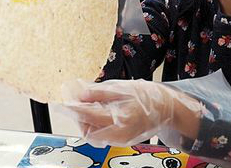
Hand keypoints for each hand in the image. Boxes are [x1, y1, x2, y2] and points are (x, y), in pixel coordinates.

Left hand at [61, 79, 201, 147]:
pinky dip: (94, 127)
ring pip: (94, 136)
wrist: (164, 108)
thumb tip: (80, 94)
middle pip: (89, 130)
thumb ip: (100, 92)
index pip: (91, 115)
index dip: (75, 109)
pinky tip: (95, 116)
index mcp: (122, 117)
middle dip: (78, 118)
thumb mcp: (122, 88)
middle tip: (74, 104)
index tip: (65, 103)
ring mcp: (121, 139)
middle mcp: (121, 132)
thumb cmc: (146, 95)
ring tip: (85, 109)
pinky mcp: (122, 141)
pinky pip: (101, 137)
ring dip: (85, 123)